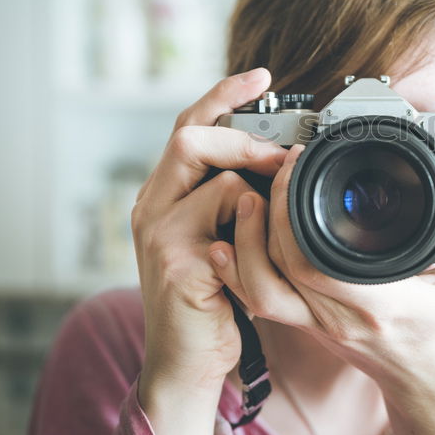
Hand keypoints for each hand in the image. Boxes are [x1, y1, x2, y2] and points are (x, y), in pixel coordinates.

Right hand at [130, 68, 286, 434]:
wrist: (188, 359)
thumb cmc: (214, 295)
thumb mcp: (222, 235)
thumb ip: (234, 197)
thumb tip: (281, 158)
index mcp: (164, 194)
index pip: (188, 126)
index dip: (222, 95)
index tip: (260, 75)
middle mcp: (152, 206)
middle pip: (190, 137)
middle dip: (244, 138)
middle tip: (282, 156)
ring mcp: (159, 234)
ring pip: (219, 178)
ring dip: (258, 193)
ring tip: (271, 221)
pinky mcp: (178, 263)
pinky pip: (229, 224)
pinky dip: (255, 229)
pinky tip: (255, 253)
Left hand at [208, 143, 434, 392]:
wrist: (430, 379)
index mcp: (378, 304)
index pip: (314, 260)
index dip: (292, 211)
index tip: (301, 164)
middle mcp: (339, 316)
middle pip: (277, 266)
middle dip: (267, 210)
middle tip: (278, 168)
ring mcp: (317, 323)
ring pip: (258, 286)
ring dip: (244, 241)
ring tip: (250, 197)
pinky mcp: (306, 323)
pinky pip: (258, 300)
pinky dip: (236, 271)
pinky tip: (228, 241)